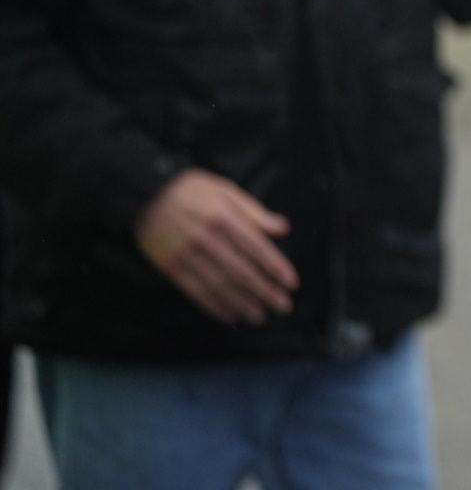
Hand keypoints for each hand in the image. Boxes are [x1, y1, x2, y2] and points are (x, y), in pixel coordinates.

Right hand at [134, 168, 298, 325]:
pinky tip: (230, 316)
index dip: (275, 266)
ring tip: (260, 317)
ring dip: (242, 303)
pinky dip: (214, 306)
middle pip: (241, 270)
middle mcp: (206, 239)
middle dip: (264, 291)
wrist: (143, 195)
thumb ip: (254, 212)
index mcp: (223, 217)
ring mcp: (187, 255)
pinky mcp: (171, 268)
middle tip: (283, 306)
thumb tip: (283, 228)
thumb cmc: (190, 190)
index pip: (255, 247)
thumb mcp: (225, 189)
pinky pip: (196, 291)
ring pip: (220, 285)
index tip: (291, 283)